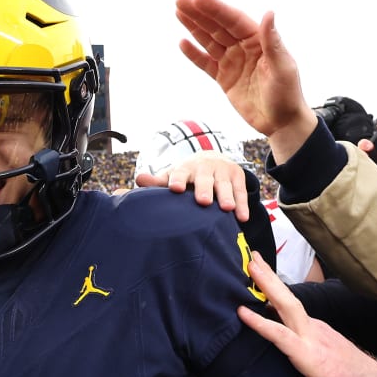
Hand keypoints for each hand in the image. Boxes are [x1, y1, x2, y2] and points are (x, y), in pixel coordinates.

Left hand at [134, 150, 250, 221]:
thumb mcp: (172, 176)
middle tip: (202, 201)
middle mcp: (204, 167)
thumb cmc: (187, 175)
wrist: (213, 160)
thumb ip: (156, 183)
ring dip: (226, 196)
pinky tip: (242, 217)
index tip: (176, 188)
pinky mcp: (237, 176)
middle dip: (204, 188)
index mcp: (185, 168)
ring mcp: (222, 171)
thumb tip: (133, 183)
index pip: (180, 173)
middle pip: (205, 178)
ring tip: (226, 209)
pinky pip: (241, 192)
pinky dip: (242, 204)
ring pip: (224, 185)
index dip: (178, 180)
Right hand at [175, 0, 317, 162]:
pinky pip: (206, 63)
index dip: (216, 9)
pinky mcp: (224, 78)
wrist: (281, 123)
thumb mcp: (282, 68)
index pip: (234, 20)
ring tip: (179, 12)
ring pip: (209, 41)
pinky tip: (183, 42)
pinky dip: (194, 54)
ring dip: (194, 27)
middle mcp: (244, 47)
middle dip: (199, 13)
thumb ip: (272, 42)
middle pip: (217, 26)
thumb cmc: (288, 94)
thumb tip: (269, 13)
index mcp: (258, 41)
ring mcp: (233, 62)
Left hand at [236, 255, 376, 376]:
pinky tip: (243, 313)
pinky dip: (260, 323)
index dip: (274, 289)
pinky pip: (280, 336)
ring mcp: (312, 339)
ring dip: (266, 285)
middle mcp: (315, 329)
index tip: (260, 272)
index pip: (291, 305)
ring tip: (250, 267)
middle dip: (268, 276)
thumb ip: (314, 351)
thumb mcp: (331, 361)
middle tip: (251, 256)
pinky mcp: (308, 357)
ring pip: (285, 306)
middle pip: (288, 297)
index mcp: (318, 331)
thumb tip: (296, 351)